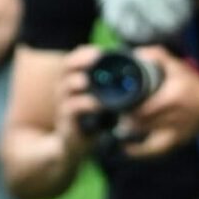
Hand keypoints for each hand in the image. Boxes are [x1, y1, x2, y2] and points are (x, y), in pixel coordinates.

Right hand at [53, 44, 105, 160]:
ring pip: (67, 85)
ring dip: (80, 80)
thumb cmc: (91, 121)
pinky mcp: (67, 121)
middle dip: (81, 60)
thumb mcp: (100, 101)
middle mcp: (65, 89)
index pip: (74, 59)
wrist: (73, 146)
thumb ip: (109, 87)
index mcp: (73, 81)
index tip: (101, 52)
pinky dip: (86, 104)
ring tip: (92, 80)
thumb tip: (134, 73)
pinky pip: (72, 108)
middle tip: (97, 59)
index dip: (85, 53)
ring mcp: (64, 104)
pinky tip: (98, 104)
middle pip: (67, 67)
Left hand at [120, 48, 198, 159]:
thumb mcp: (177, 67)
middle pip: (141, 121)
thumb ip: (157, 56)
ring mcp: (176, 131)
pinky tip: (126, 149)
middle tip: (114, 109)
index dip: (126, 106)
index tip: (115, 99)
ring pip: (146, 134)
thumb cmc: (192, 85)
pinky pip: (155, 151)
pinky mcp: (176, 142)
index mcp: (172, 97)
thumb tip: (136, 53)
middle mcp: (174, 116)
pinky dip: (139, 152)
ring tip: (119, 121)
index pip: (144, 107)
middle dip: (125, 116)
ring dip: (128, 129)